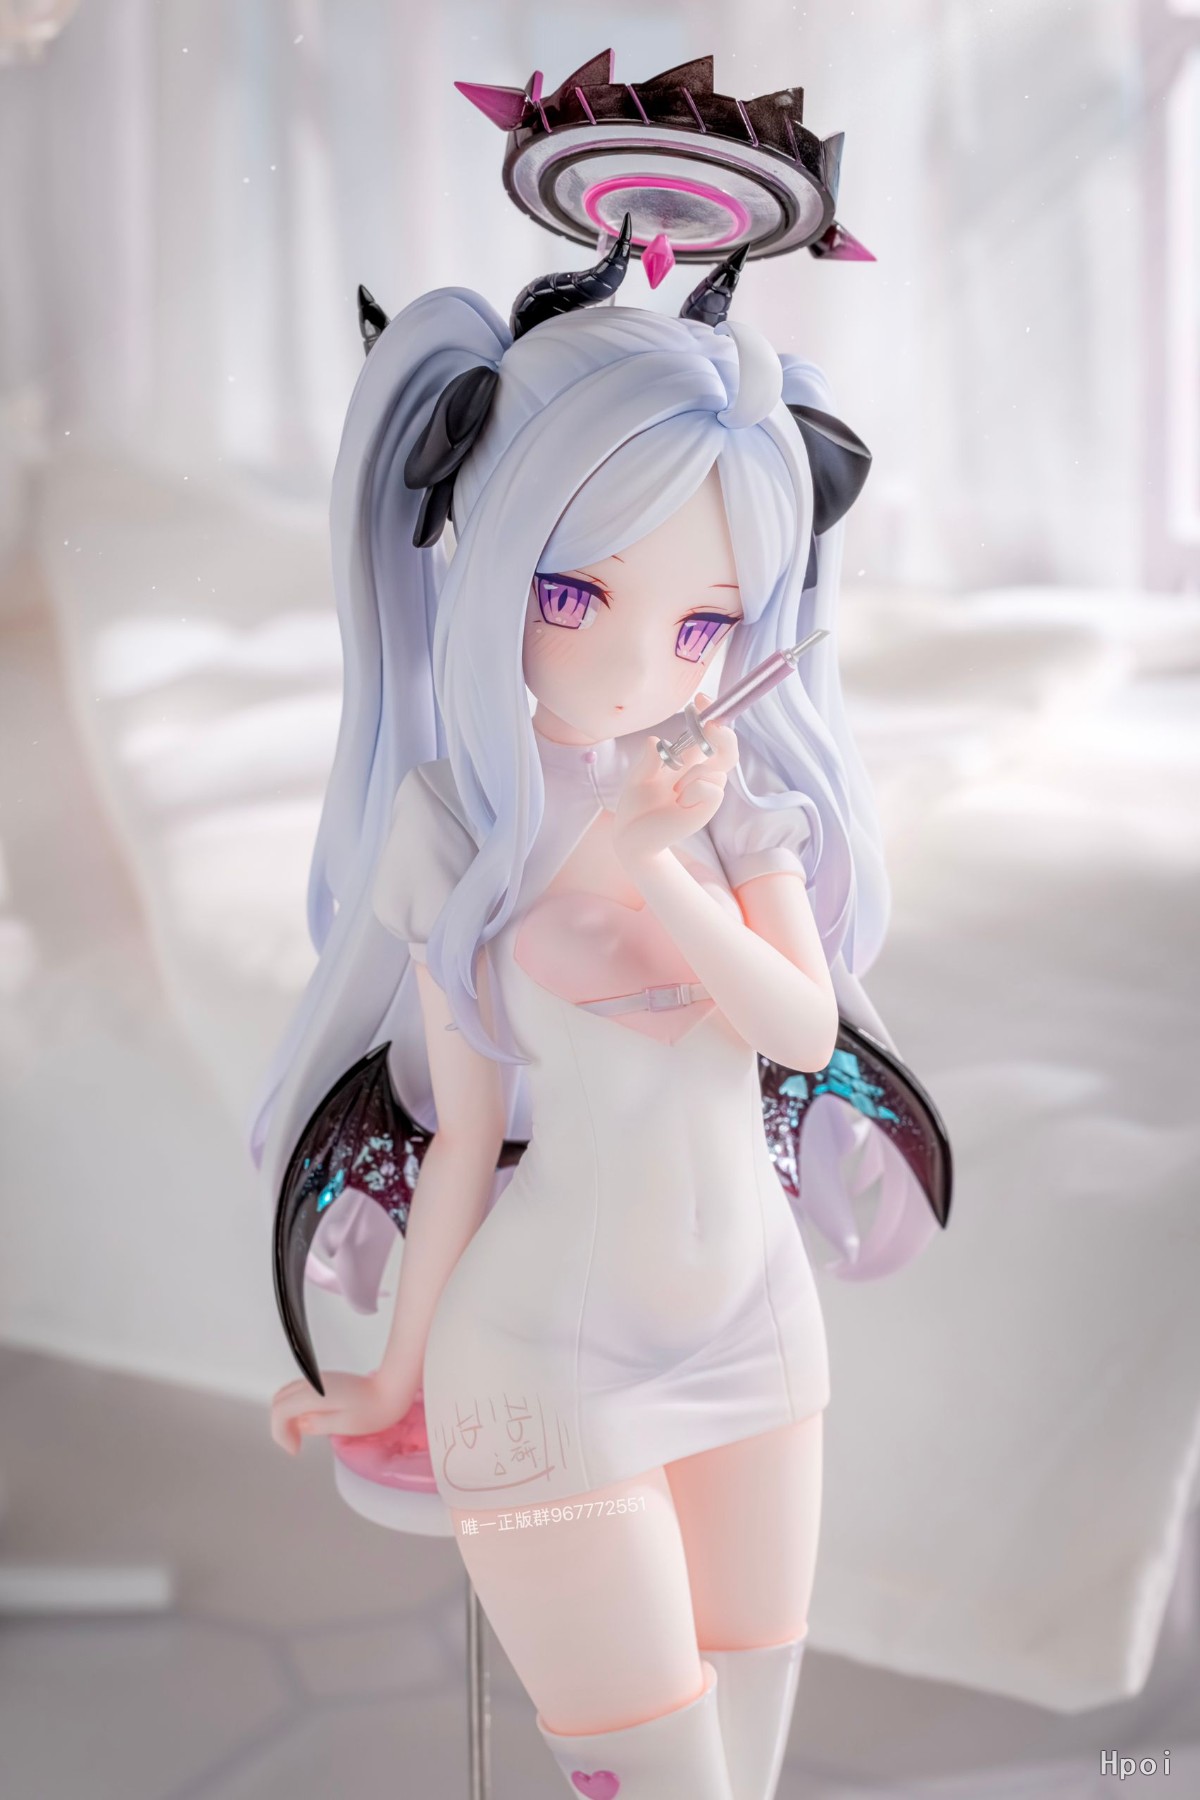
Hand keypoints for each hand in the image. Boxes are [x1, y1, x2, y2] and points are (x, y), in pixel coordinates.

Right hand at [269, 1369, 415, 1456]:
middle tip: (295, 1443)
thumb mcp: (344, 1425)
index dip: (281, 1434)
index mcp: (314, 1394)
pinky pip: (299, 1391)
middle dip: (281, 1425)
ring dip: (287, 1415)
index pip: (280, 1411)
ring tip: (301, 1434)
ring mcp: (319, 1379)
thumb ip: (317, 1424)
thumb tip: (299, 1425)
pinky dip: (295, 1406)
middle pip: (279, 1400)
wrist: (392, 1390)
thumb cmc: (374, 1410)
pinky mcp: (326, 1380)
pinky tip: (310, 1420)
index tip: (295, 1449)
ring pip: (287, 1394)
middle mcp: (313, 1382)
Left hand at [612, 694, 738, 865]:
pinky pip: (710, 787)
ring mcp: (707, 790)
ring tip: (672, 793)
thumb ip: (647, 760)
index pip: (707, 734)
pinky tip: (679, 803)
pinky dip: (691, 792)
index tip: (701, 699)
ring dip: (689, 776)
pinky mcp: (708, 806)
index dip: (710, 714)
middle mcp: (700, 773)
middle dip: (723, 734)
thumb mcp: (637, 778)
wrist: (632, 837)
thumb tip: (654, 741)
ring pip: (714, 768)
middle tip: (711, 727)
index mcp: (686, 761)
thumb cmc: (637, 807)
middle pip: (728, 748)